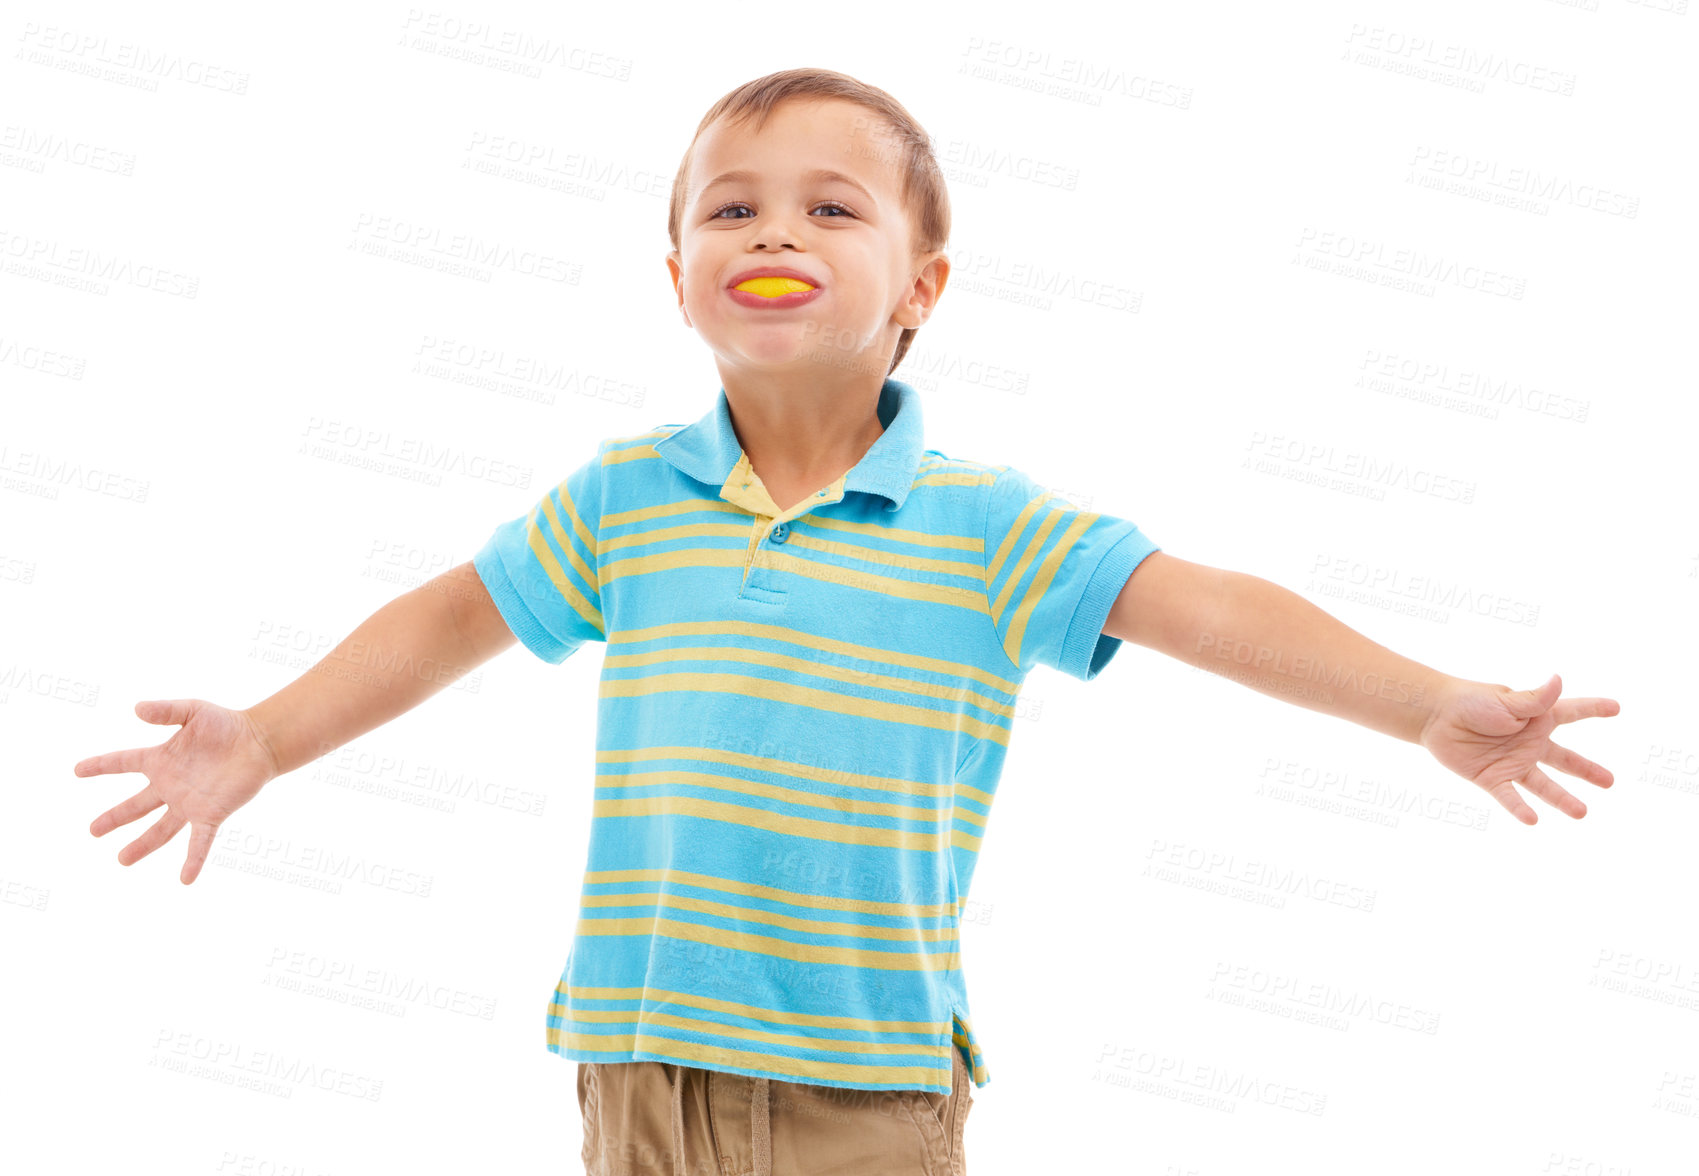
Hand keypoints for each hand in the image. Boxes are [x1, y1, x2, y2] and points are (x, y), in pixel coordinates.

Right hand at [76, 699, 280, 884]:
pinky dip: (193, 860)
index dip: (101, 766)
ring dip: (142, 845)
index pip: (124, 762)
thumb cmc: (227, 724)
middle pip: (136, 805)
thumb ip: (165, 711)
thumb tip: (136, 708)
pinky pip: (200, 841)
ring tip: (123, 860)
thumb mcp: (193, 710)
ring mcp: (189, 802)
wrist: (260, 741)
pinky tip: (186, 880)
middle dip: (114, 818)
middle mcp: (171, 785)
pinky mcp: (212, 813)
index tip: (77, 770)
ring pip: (161, 829)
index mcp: (162, 760)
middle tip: (93, 831)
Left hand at [1418, 674, 1618, 824]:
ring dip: (1562, 799)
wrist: (1435, 716)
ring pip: (1543, 785)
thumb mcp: (1507, 700)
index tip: (1617, 708)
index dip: (1594, 709)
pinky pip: (1509, 797)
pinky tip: (1533, 820)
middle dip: (1587, 771)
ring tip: (1582, 813)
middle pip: (1564, 759)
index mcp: (1536, 719)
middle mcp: (1529, 743)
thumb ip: (1534, 699)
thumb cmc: (1471, 701)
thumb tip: (1558, 679)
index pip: (1572, 713)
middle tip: (1610, 782)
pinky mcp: (1492, 778)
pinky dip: (1520, 809)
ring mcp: (1512, 763)